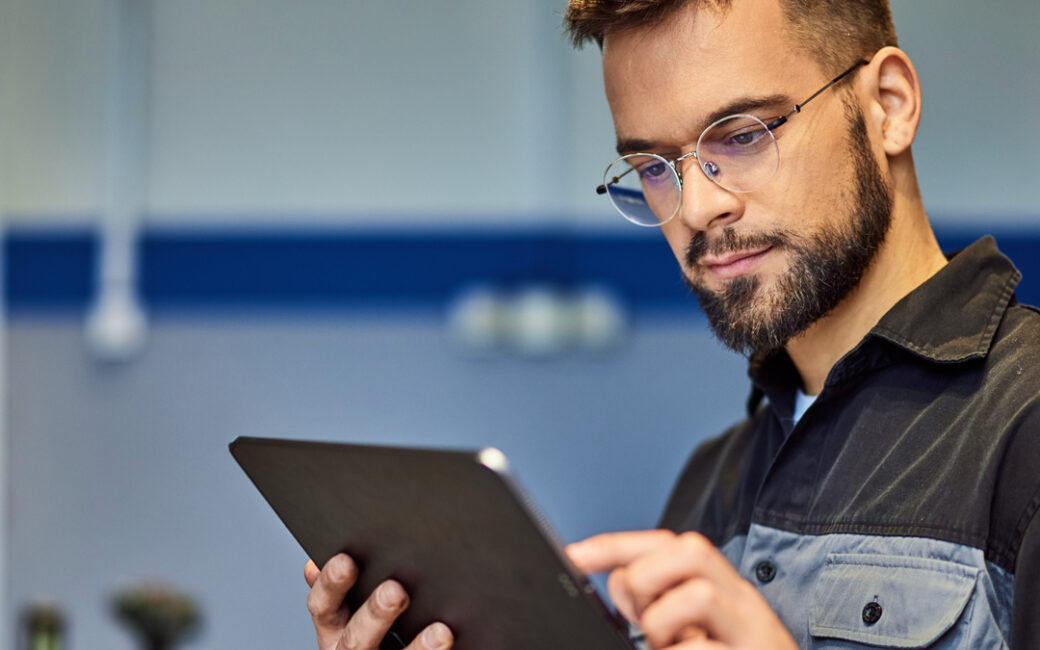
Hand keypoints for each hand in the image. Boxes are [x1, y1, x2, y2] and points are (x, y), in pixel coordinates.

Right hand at [304, 553, 453, 649]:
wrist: (411, 646)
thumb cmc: (384, 622)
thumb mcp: (355, 607)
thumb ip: (343, 589)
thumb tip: (315, 563)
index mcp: (335, 628)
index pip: (323, 606)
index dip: (331, 585)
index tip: (345, 560)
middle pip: (355, 637)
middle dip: (375, 614)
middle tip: (395, 590)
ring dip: (416, 647)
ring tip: (440, 631)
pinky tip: (447, 638)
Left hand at [566, 530, 796, 649]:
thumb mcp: (696, 631)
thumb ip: (664, 606)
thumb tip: (617, 585)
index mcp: (721, 588)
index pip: (668, 545)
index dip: (616, 545)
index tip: (575, 556)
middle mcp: (742, 602)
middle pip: (688, 550)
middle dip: (647, 581)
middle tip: (644, 621)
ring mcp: (753, 631)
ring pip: (698, 594)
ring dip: (664, 625)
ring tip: (667, 648)